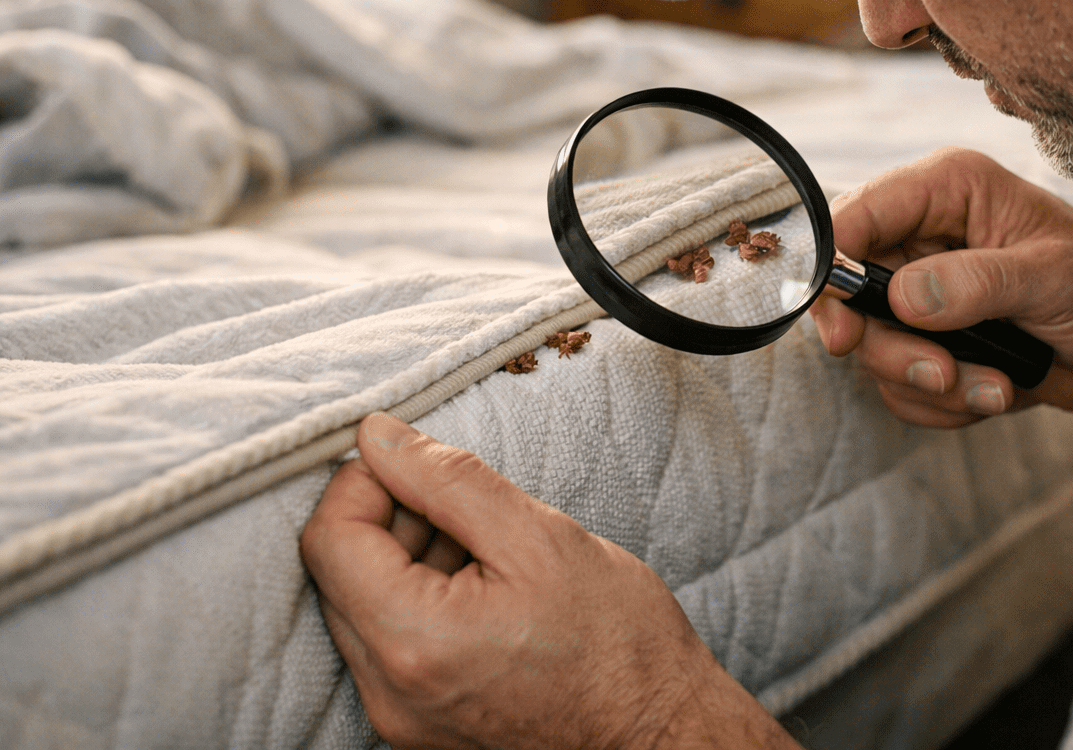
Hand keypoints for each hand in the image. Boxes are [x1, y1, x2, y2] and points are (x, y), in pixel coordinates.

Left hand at [300, 413, 798, 749]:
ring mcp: (399, 718)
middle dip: (389, 520)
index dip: (362, 482)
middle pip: (337, 574)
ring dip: (407, 559)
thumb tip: (377, 436)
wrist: (659, 731)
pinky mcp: (417, 728)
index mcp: (414, 639)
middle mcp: (388, 692)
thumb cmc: (616, 640)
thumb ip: (446, 479)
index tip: (414, 462)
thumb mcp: (536, 536)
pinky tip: (484, 590)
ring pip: (361, 608)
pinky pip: (389, 646)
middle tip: (465, 507)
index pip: (328, 538)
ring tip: (487, 552)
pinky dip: (421, 602)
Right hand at [809, 148, 1072, 426]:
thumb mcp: (1054, 275)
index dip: (836, 267)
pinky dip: (945, 402)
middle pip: (851, 295)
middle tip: (940, 372)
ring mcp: (922, 292)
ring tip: (997, 385)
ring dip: (931, 382)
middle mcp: (923, 237)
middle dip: (893, 347)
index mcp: (947, 191)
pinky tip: (996, 391)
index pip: (858, 216)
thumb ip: (979, 282)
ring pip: (874, 348)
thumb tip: (907, 296)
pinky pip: (901, 383)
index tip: (847, 323)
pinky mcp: (931, 340)